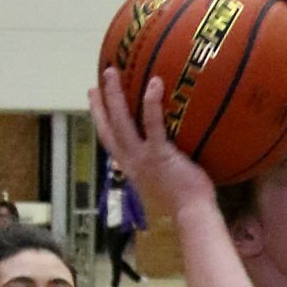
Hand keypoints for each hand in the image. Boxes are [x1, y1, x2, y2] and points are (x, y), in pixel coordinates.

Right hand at [89, 68, 214, 219]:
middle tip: (96, 81)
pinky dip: (151, 103)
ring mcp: (143, 158)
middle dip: (100, 104)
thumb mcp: (165, 182)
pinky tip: (155, 83)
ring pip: (121, 122)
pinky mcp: (159, 154)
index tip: (94, 101)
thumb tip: (174, 148)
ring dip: (114, 96)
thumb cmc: (186, 201)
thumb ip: (162, 165)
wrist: (192, 214)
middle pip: (108, 128)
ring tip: (112, 72)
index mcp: (131, 168)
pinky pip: (152, 124)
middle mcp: (131, 162)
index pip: (110, 141)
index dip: (100, 120)